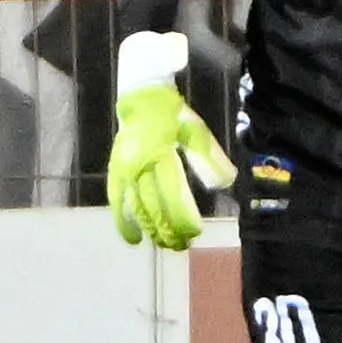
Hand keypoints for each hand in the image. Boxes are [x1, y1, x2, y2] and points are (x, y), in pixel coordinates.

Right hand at [107, 81, 234, 250]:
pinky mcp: (114, 171)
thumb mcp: (197, 131)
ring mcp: (124, 170)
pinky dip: (123, 221)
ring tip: (165, 245)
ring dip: (151, 230)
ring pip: (136, 208)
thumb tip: (226, 183)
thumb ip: (210, 158)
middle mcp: (139, 165)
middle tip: (183, 245)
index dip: (182, 217)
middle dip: (168, 229)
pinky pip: (116, 201)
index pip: (172, 195)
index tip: (195, 232)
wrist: (141, 97)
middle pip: (154, 207)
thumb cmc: (174, 116)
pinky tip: (133, 238)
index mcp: (161, 154)